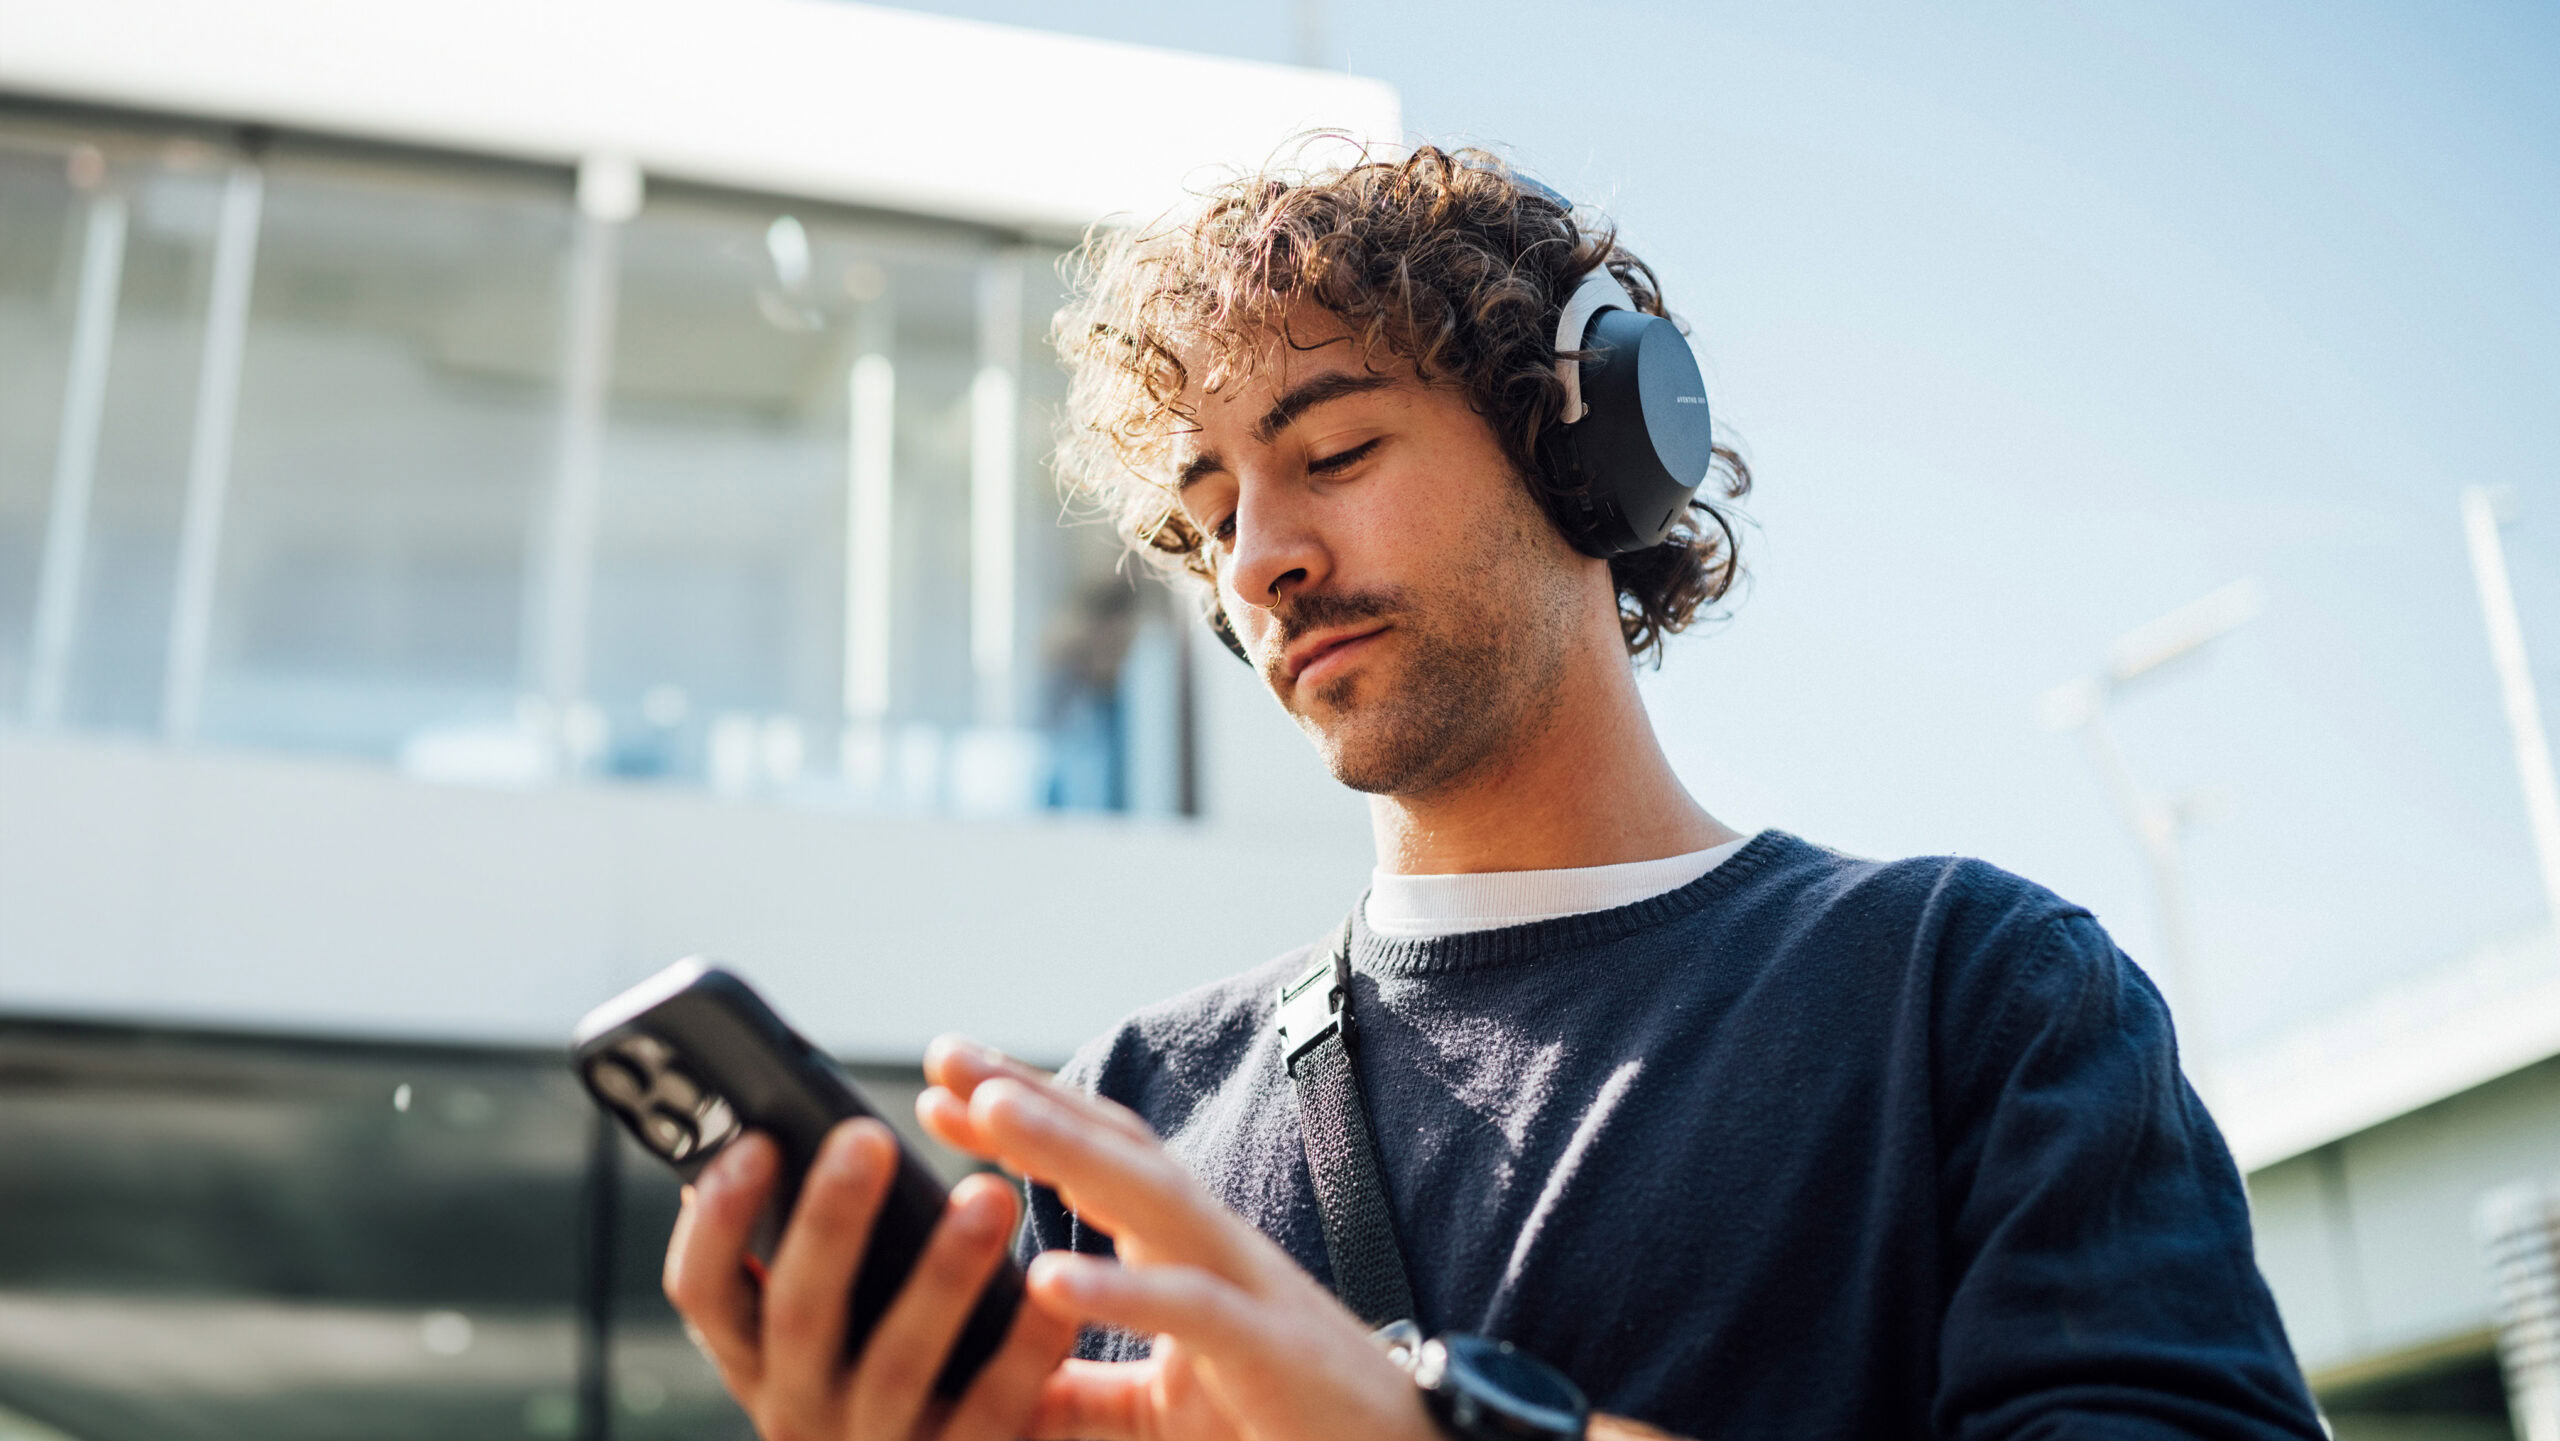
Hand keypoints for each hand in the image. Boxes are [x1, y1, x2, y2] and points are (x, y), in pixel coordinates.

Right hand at [662, 1119, 1080, 1440]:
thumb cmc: (881, 1365)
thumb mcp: (821, 1326)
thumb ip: (807, 1249)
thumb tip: (794, 1129)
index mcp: (756, 1355)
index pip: (702, 1288)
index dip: (719, 1219)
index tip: (758, 1142)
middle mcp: (798, 1406)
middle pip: (799, 1312)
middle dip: (831, 1221)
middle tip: (870, 1137)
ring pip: (899, 1362)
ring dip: (942, 1275)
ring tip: (987, 1195)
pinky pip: (994, 1408)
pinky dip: (1025, 1347)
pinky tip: (1055, 1289)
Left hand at [918, 1036, 1442, 1440]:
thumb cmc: (1278, 1424)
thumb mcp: (1155, 1409)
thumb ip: (1076, 1390)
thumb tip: (983, 1383)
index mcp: (1186, 1252)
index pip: (1100, 1156)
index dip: (1027, 1114)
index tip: (941, 1084)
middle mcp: (1215, 1247)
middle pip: (1119, 1145)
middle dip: (1031, 1097)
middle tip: (945, 1053)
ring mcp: (1247, 1288)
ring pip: (1153, 1197)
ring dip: (1069, 1149)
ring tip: (990, 1115)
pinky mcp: (1270, 1351)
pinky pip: (1191, 1308)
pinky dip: (1119, 1289)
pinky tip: (1045, 1275)